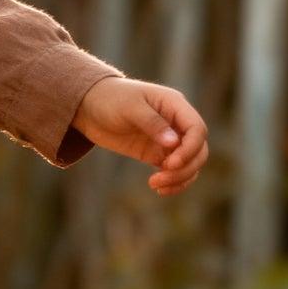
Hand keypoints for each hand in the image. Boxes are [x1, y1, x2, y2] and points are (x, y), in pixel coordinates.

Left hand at [72, 75, 207, 195]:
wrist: (89, 107)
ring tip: (155, 185)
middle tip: (159, 178)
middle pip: (198, 150)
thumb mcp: (130, 107)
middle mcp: (176, 123)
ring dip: (179, 178)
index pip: (197, 130)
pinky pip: (174, 170)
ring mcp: (168, 139)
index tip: (170, 164)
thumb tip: (173, 143)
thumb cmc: (110, 99)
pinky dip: (173, 182)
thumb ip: (152, 123)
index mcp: (175, 105)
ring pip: (189, 163)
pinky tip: (160, 189)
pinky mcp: (156, 153)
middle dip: (185, 168)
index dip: (190, 149)